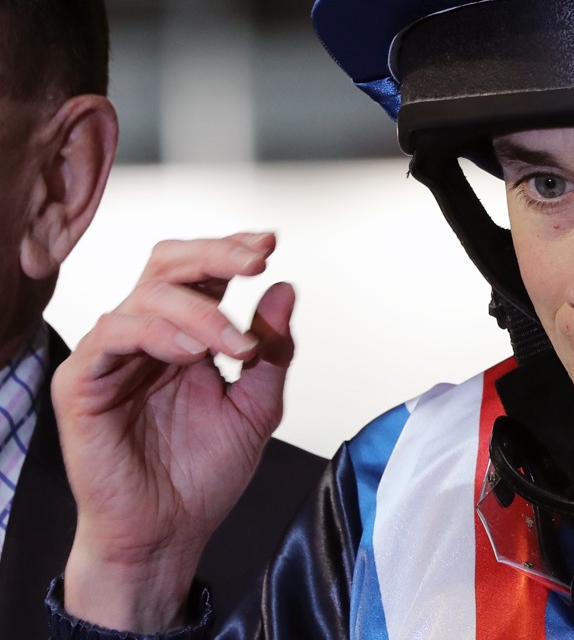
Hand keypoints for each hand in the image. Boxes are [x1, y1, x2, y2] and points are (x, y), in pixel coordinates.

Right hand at [52, 232, 295, 631]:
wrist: (169, 532)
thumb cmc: (203, 476)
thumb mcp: (258, 406)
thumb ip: (273, 349)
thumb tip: (285, 291)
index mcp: (186, 337)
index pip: (201, 274)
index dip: (231, 251)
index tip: (269, 246)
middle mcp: (147, 337)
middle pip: (168, 267)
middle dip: (216, 256)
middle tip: (255, 259)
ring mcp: (112, 356)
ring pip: (147, 296)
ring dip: (202, 313)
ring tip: (238, 347)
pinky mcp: (83, 383)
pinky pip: (112, 334)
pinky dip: (156, 333)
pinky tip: (191, 353)